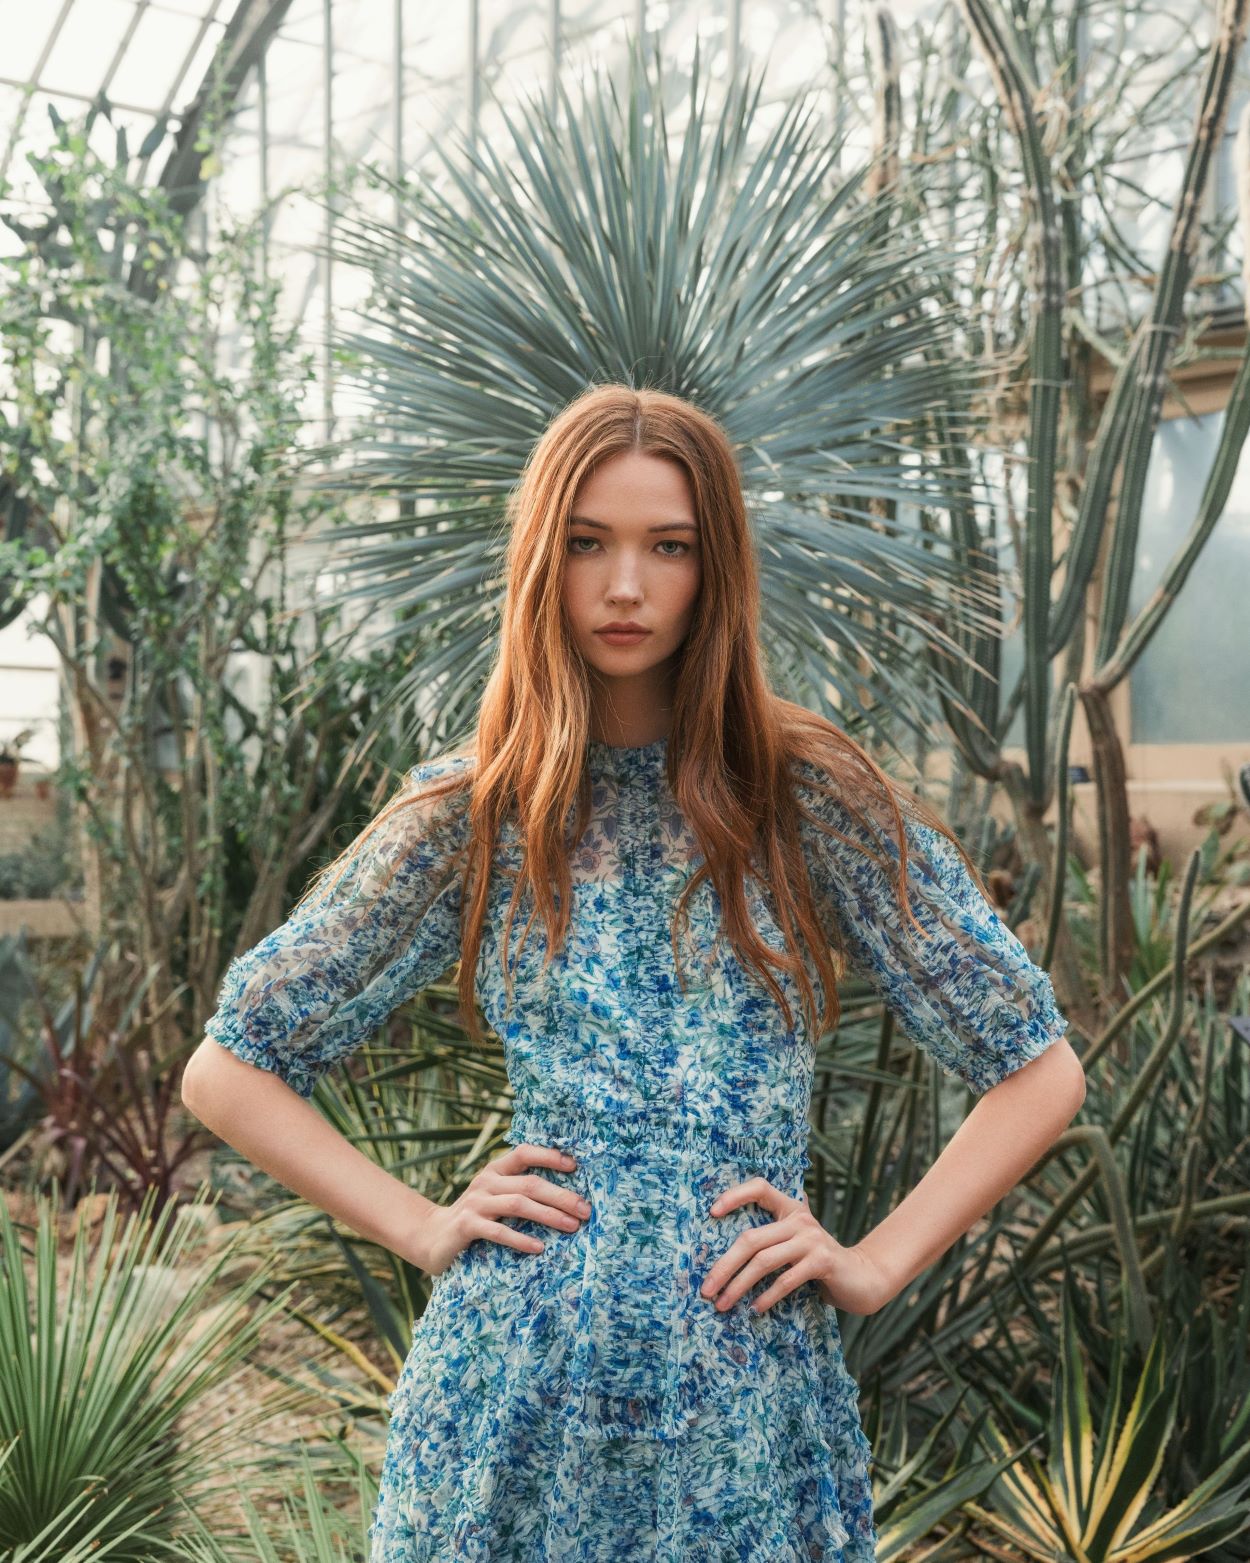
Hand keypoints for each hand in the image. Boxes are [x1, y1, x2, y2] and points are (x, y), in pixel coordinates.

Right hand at [416, 1142, 590, 1276]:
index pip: (524, 1153)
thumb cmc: (476, 1217)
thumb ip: (519, 1191)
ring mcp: (475, 1203)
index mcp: (495, 1170)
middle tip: (585, 1210)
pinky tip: (539, 1247)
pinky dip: (520, 1238)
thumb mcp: (496, 1197)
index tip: (575, 1166)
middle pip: (529, 1183)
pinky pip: (498, 1231)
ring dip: (548, 1215)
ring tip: (571, 1226)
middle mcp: (486, 1182)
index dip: (549, 1156)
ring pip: (518, 1204)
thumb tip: (567, 1197)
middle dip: (561, 1196)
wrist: (433, 1237)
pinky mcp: (466, 1226)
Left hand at [700, 1180, 895, 1315]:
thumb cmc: (818, 1264)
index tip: (711, 1212)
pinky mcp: (823, 1261)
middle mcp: (800, 1219)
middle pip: (751, 1238)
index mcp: (790, 1209)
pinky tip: (755, 1308)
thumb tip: (723, 1260)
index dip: (735, 1195)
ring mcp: (812, 1239)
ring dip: (739, 1285)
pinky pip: (786, 1279)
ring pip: (764, 1260)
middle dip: (724, 1266)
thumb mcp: (794, 1245)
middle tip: (706, 1289)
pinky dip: (767, 1296)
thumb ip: (771, 1241)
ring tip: (723, 1303)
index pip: (760, 1188)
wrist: (863, 1278)